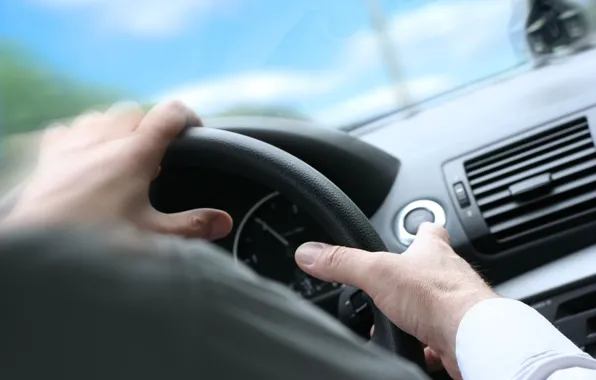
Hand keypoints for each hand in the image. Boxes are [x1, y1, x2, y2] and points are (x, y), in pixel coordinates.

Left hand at [3, 101, 231, 239]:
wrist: (38, 254)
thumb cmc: (97, 246)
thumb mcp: (154, 238)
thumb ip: (193, 226)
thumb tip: (224, 221)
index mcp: (134, 154)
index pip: (169, 114)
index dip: (188, 117)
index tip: (196, 131)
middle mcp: (102, 141)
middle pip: (134, 112)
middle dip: (151, 126)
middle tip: (159, 155)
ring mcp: (72, 146)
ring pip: (100, 116)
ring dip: (116, 127)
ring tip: (124, 155)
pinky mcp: (47, 158)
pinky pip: (67, 129)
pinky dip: (81, 135)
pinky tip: (85, 156)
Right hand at [295, 223, 497, 378]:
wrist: (473, 337)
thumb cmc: (439, 298)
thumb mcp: (377, 273)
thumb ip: (342, 262)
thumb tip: (309, 253)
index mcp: (432, 252)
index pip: (429, 231)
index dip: (420, 229)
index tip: (415, 229)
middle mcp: (450, 275)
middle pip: (431, 270)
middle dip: (410, 279)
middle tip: (391, 287)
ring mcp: (458, 305)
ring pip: (435, 305)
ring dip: (417, 313)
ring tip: (397, 320)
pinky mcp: (461, 332)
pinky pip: (441, 335)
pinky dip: (427, 341)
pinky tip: (416, 346)